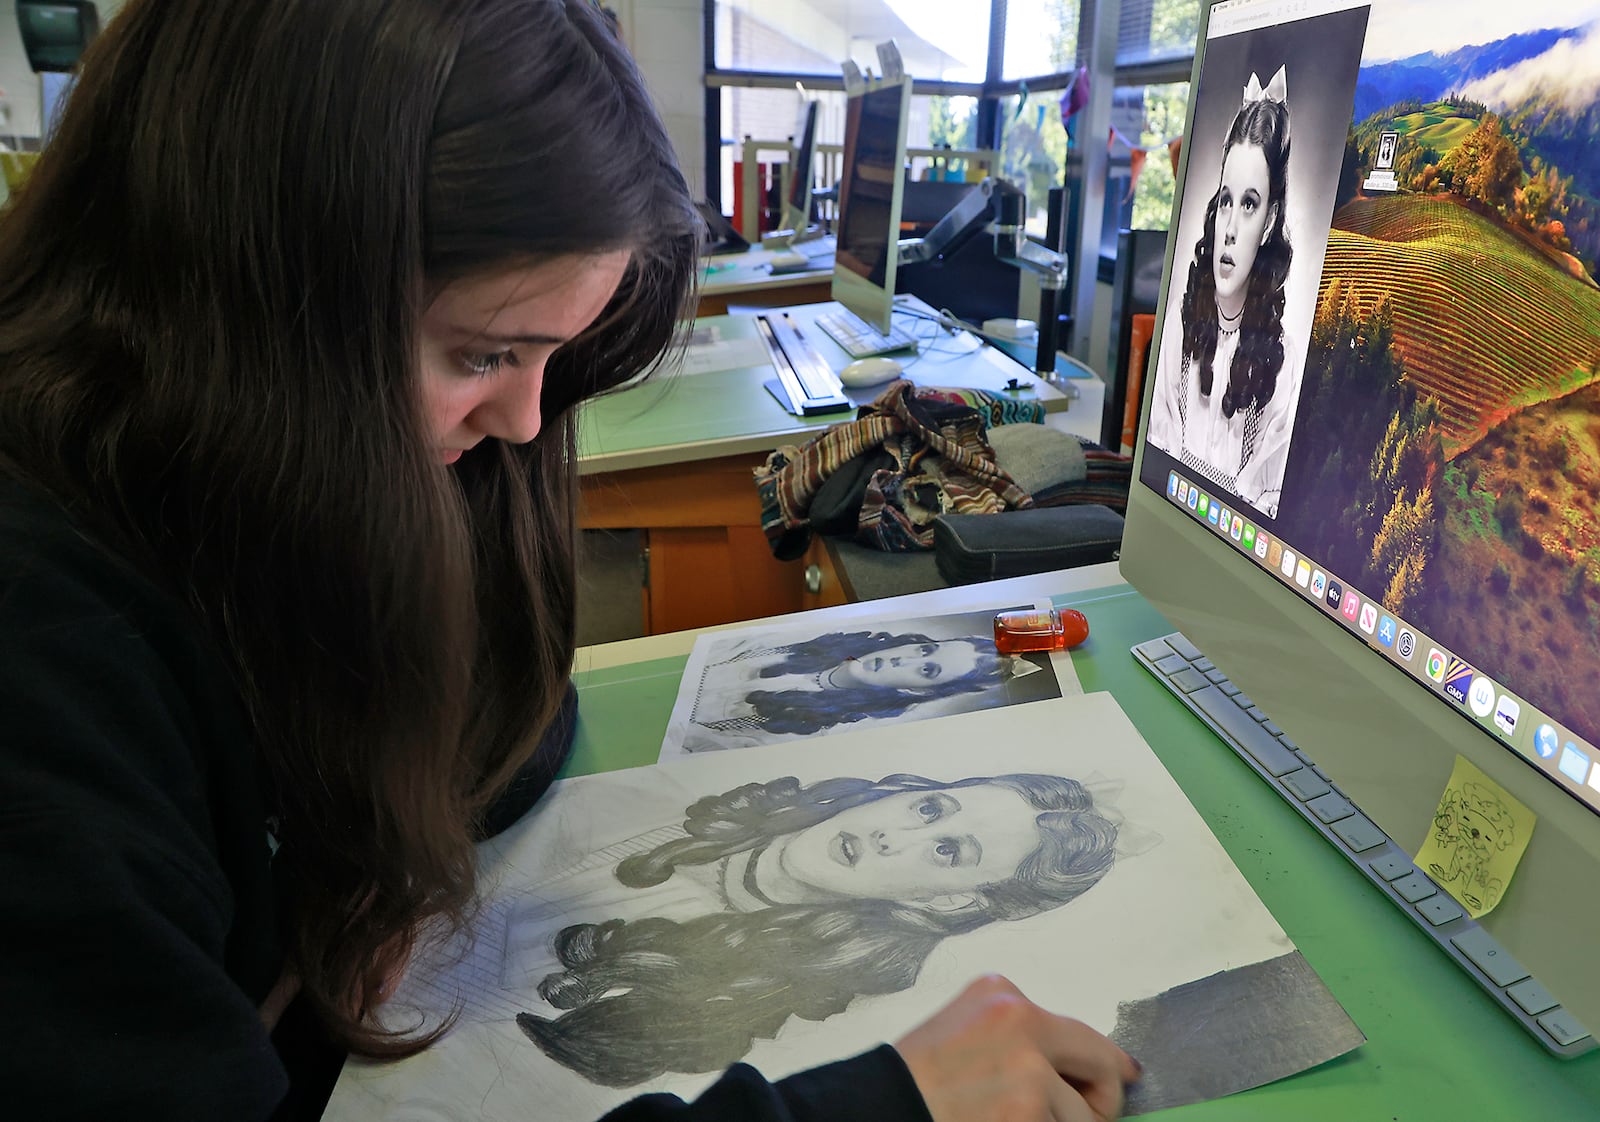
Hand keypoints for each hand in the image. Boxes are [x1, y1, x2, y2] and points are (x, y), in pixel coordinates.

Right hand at [894, 975, 1139, 1121]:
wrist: (880, 1106)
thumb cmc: (914, 1078)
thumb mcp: (964, 1028)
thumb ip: (1017, 1035)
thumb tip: (1071, 1070)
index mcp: (1002, 993)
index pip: (1077, 1030)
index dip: (1108, 1060)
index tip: (1126, 1073)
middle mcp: (1022, 1020)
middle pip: (1101, 1062)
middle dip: (1106, 1097)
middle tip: (1098, 1116)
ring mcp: (1030, 1071)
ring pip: (1082, 1117)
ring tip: (1013, 1118)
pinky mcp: (1029, 1114)